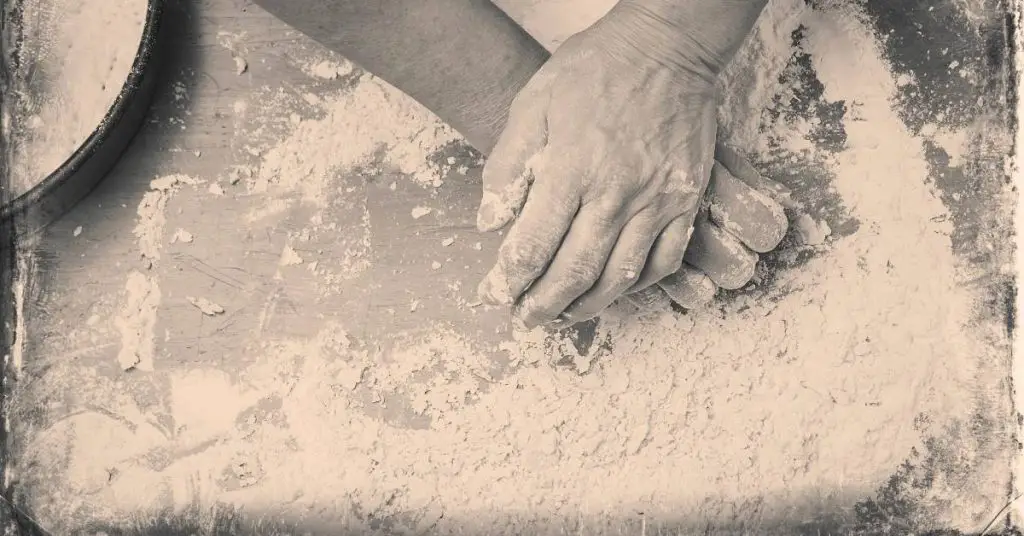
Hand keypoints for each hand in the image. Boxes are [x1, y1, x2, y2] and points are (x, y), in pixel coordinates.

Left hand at [474, 14, 784, 329]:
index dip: (511, 279)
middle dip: (543, 305)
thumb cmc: (597, 68)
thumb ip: (508, 163)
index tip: (496, 295)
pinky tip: (614, 290)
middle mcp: (616, 193)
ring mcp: (657, 200)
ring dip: (586, 306)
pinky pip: (664, 260)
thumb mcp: (534, 101)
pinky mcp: (686, 200)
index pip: (534, 244)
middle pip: (574, 271)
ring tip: (563, 316)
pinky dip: (637, 286)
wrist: (668, 46)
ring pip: (619, 276)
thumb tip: (491, 221)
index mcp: (572, 168)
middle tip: (524, 320)